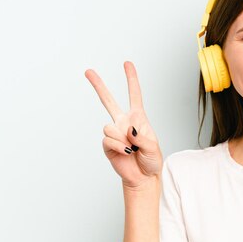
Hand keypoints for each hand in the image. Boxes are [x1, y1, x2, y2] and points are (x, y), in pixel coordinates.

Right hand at [85, 61, 162, 186]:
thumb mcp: (154, 147)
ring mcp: (114, 133)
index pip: (134, 95)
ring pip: (109, 126)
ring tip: (132, 149)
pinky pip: (108, 140)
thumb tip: (128, 130)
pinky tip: (126, 152)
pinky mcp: (108, 145)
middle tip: (88, 71)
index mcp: (138, 118)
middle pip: (108, 101)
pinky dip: (118, 147)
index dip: (131, 79)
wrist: (143, 177)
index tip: (127, 64)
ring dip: (122, 139)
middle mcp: (124, 122)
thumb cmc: (151, 161)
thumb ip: (142, 137)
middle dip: (99, 85)